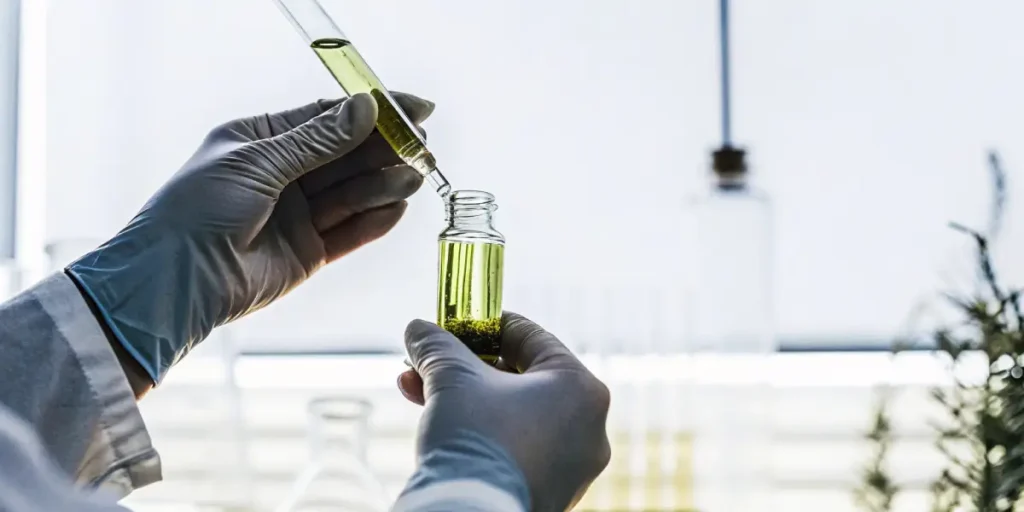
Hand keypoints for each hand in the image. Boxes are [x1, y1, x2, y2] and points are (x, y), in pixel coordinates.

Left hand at [68, 92, 434, 382]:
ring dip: (385, 184)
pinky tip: (398, 208)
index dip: (373, 111)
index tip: (414, 108)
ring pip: (352, 193)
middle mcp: (281, 175)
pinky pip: (349, 231)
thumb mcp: (259, 162)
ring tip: (415, 177)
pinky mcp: (308, 252)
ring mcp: (296, 215)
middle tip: (423, 146)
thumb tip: (366, 108)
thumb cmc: (198, 210)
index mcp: (261, 140)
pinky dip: (374, 220)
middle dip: (386, 150)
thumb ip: (318, 140)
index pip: (327, 117)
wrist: (176, 281)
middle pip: (346, 156)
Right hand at [399, 313, 611, 511]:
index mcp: (581, 388)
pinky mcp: (553, 491)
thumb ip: (436, 345)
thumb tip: (418, 329)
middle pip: (520, 378)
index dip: (485, 325)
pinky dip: (483, 432)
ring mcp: (574, 465)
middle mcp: (590, 427)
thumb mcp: (451, 378)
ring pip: (514, 414)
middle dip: (465, 367)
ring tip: (418, 392)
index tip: (454, 324)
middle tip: (428, 362)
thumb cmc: (475, 438)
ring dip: (466, 398)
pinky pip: (517, 447)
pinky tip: (441, 425)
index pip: (531, 337)